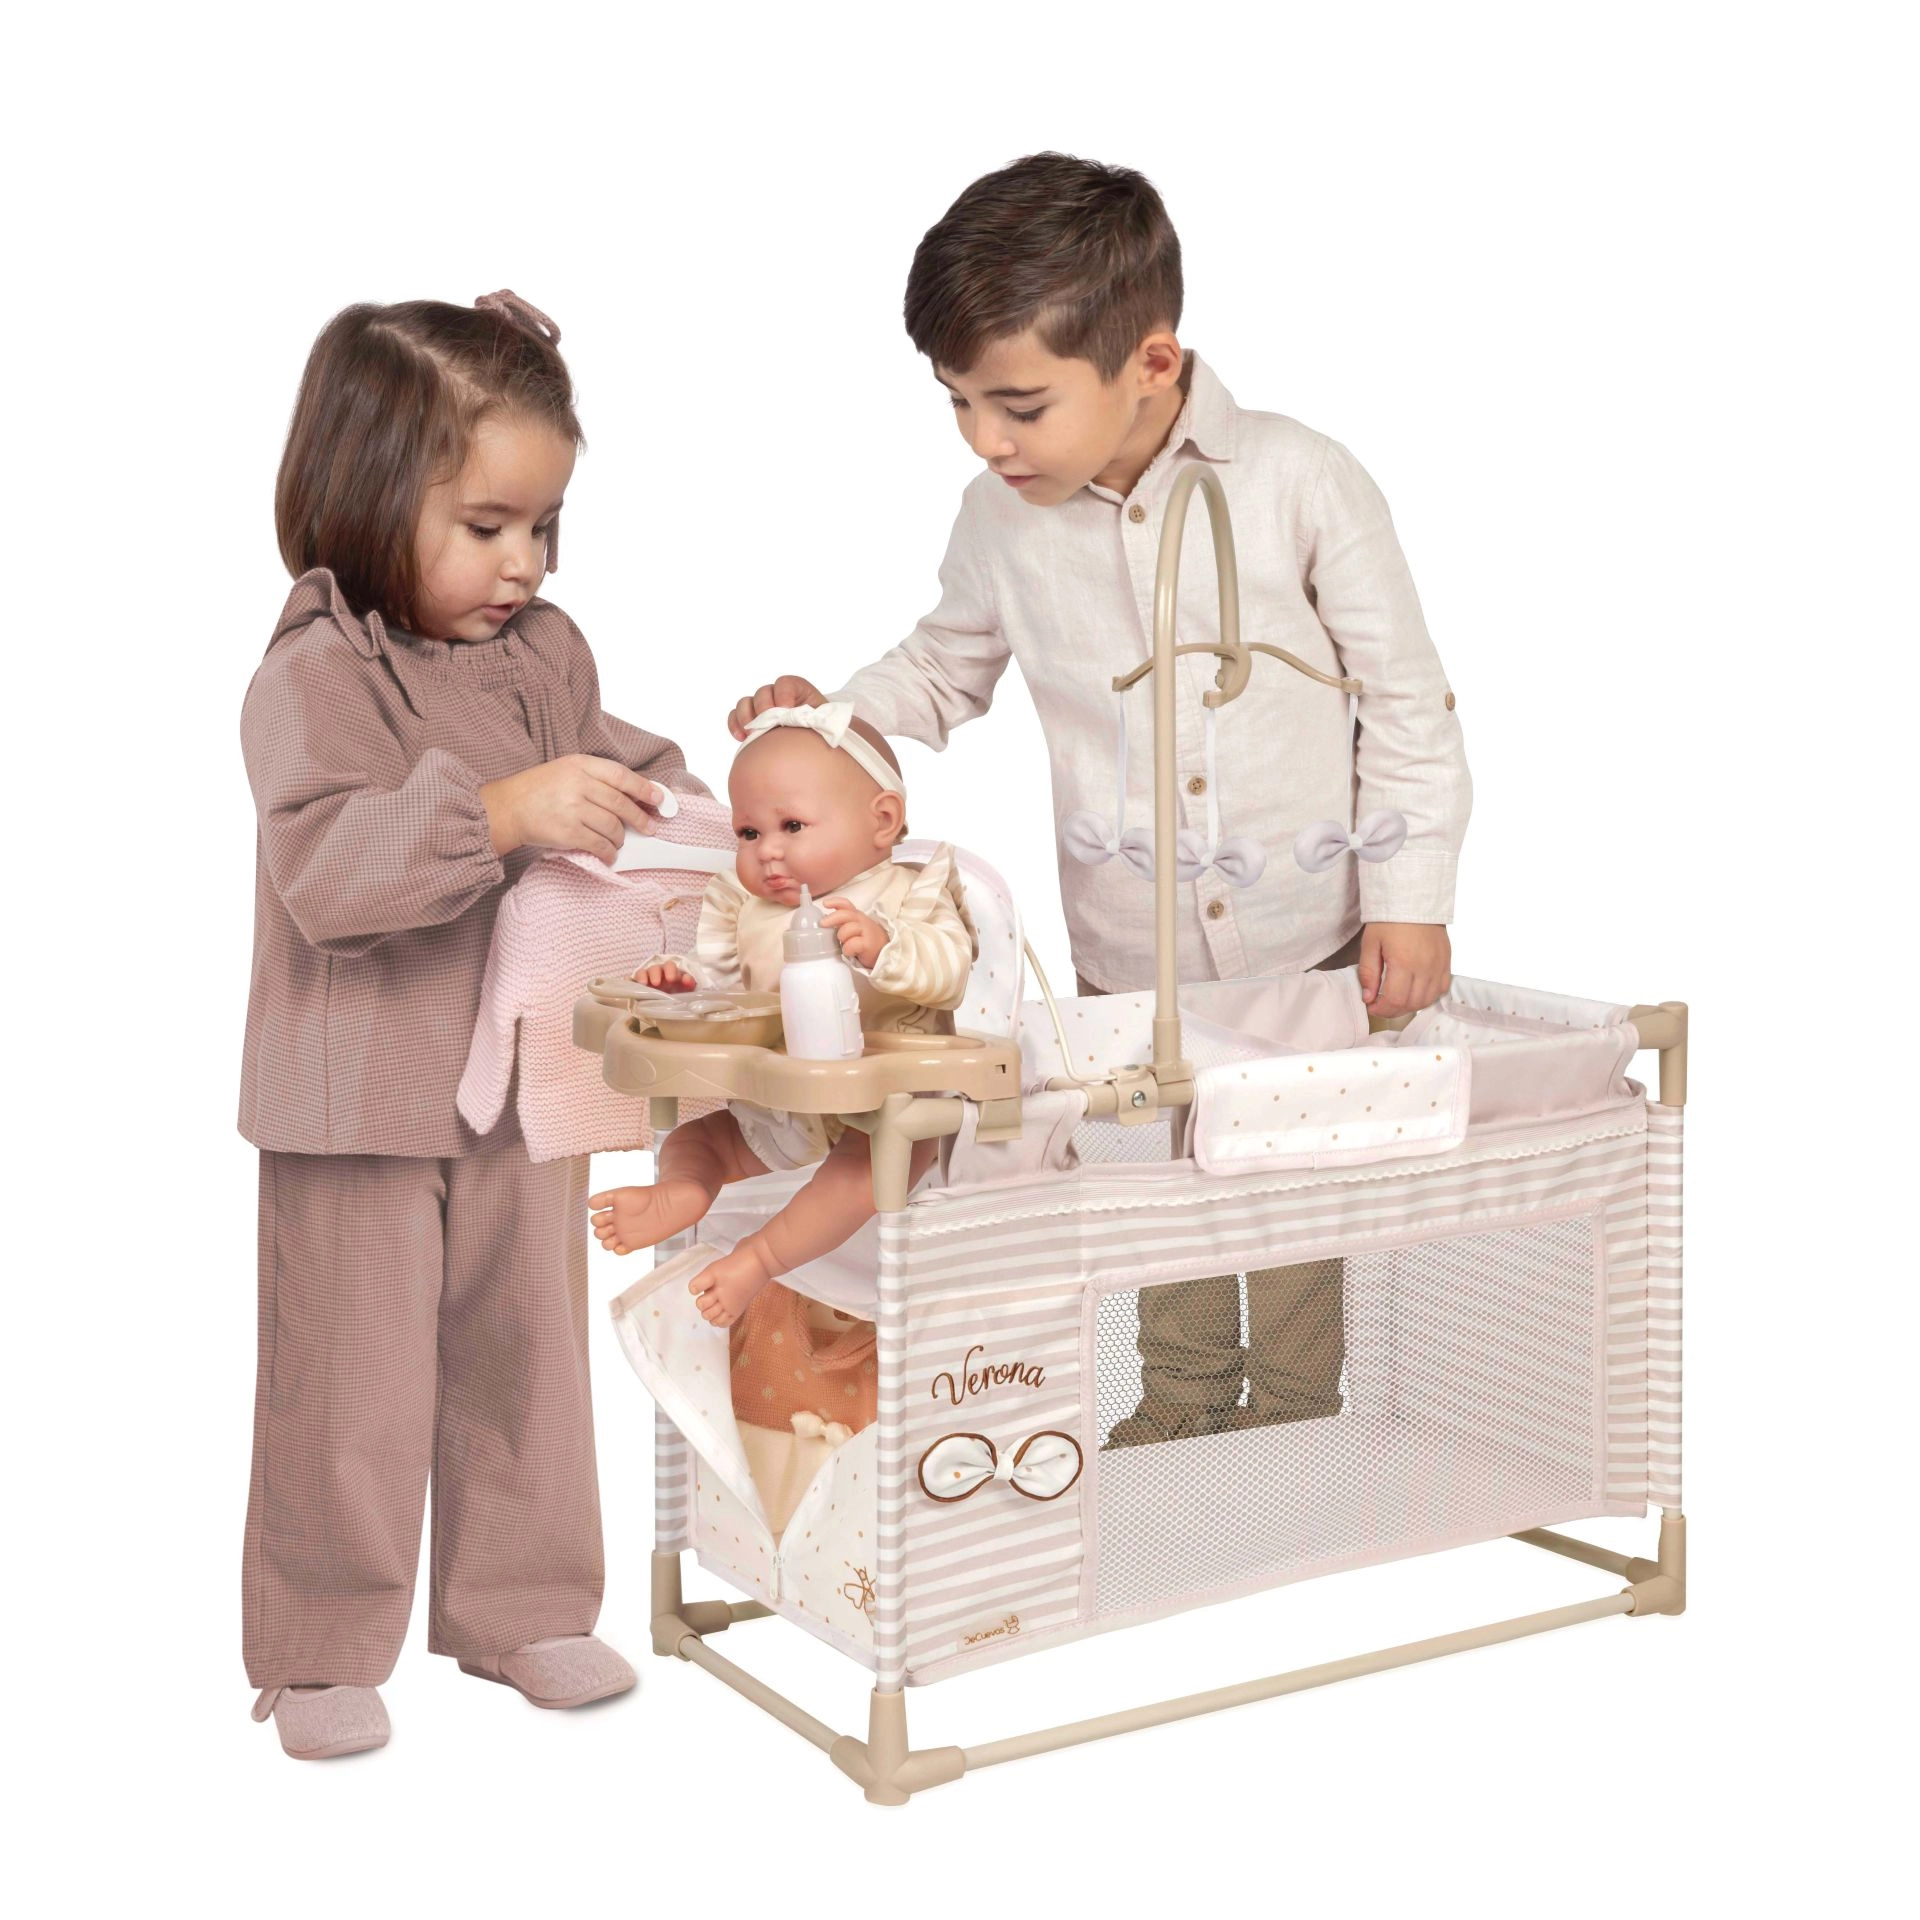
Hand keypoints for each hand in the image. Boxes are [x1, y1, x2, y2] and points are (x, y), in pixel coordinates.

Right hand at [480, 754, 662, 862]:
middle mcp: (578, 784)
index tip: (658, 798)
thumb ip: (596, 778)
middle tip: (650, 827)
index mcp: (580, 765)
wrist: (507, 808)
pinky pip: (599, 844)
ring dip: (621, 838)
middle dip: (640, 818)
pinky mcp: (568, 832)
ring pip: (613, 826)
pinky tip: (609, 855)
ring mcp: (573, 809)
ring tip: (620, 841)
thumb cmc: (538, 790)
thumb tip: (631, 795)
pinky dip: (608, 852)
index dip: (644, 788)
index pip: (621, 775)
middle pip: (621, 803)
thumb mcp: (566, 770)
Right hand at [634, 960, 697, 992]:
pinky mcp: (636, 986)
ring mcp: (646, 980)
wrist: (667, 1008)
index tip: (671, 979)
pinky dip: (629, 980)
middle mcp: (658, 974)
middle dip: (656, 973)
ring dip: (643, 976)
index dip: (671, 971)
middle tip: (656, 983)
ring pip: (643, 973)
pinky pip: (631, 980)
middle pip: (655, 968)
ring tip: (643, 984)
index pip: (670, 967)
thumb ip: (688, 984)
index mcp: (670, 974)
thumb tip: (688, 980)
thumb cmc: (678, 996)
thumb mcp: (686, 991)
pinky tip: (629, 982)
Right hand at [729, 674, 827, 740]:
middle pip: (763, 692)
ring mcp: (761, 708)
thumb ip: (821, 718)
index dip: (784, 694)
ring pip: (745, 702)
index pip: (785, 683)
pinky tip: (741, 737)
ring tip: (753, 732)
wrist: (815, 742)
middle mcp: (776, 696)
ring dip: (747, 716)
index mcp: (797, 691)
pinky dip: (735, 724)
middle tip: (768, 723)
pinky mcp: (750, 721)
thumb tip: (823, 722)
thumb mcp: (826, 721)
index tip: (787, 709)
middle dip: (764, 707)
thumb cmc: (822, 731)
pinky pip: (735, 717)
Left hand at [819, 898, 886, 967]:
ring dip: (841, 937)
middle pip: (845, 914)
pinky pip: (852, 944)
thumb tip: (823, 922)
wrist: (883, 952)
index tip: (825, 903)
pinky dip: (847, 949)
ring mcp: (866, 931)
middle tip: (822, 924)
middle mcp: (861, 921)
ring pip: (847, 929)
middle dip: (832, 918)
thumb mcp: (854, 927)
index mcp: (856, 916)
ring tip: (843, 943)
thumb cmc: (865, 940)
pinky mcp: (868, 944)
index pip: (846, 904)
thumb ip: (841, 923)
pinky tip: (849, 952)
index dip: (835, 902)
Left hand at [1358, 923, 1452, 1017]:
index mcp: (1404, 962)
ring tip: (1396, 999)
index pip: (1395, 1000)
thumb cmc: (1389, 921)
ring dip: (1410, 1005)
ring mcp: (1439, 966)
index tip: (1371, 1006)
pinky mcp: (1447, 962)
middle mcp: (1425, 967)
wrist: (1414, 901)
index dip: (1382, 1010)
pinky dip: (1427, 996)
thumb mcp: (1370, 943)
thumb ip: (1368, 972)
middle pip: (1412, 1003)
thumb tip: (1368, 998)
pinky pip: (1441, 989)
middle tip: (1381, 1005)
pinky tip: (1415, 992)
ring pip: (1427, 1000)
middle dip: (1393, 1010)